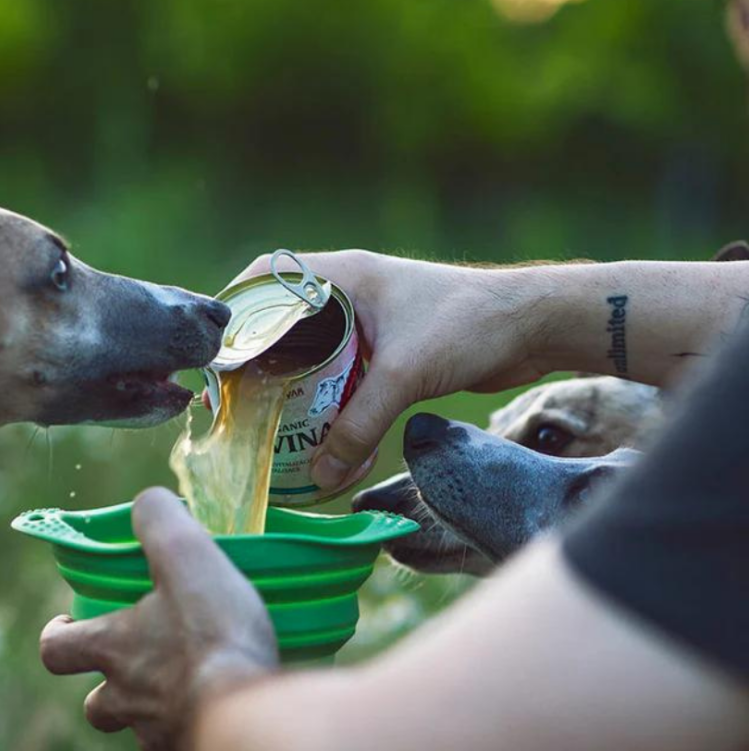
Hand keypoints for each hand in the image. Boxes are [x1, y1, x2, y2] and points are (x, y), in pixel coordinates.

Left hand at [39, 488, 278, 750]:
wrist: (248, 718)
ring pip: (142, 729)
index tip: (67, 625)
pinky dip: (197, 727)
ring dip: (153, 709)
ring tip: (186, 685)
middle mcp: (128, 700)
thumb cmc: (210, 634)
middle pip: (95, 707)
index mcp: (114, 650)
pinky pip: (187, 744)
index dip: (56, 636)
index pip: (55, 651)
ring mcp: (163, 735)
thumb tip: (146, 501)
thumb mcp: (185, 556)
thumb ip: (160, 520)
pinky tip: (225, 708)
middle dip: (105, 687)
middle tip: (131, 664)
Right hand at [230, 251, 545, 491]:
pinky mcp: (389, 343)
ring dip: (292, 374)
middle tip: (234, 394)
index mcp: (343, 275)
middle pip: (282, 316)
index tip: (215, 349)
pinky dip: (324, 388)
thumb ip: (358, 425)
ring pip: (312, 343)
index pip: (267, 276)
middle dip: (257, 352)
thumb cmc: (470, 326)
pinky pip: (341, 364)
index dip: (235, 308)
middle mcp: (350, 291)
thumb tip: (319, 475)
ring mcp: (369, 317)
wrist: (534, 326)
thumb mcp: (404, 375)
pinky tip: (315, 420)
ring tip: (265, 412)